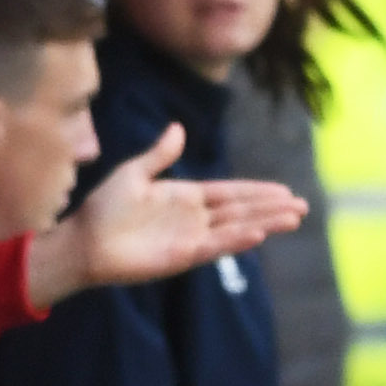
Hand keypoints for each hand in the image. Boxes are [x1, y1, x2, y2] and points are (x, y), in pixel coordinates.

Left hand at [25, 123, 305, 309]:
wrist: (82, 240)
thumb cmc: (103, 207)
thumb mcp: (134, 172)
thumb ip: (160, 154)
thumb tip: (179, 129)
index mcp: (186, 197)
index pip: (231, 192)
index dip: (258, 191)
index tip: (284, 190)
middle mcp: (194, 219)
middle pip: (242, 211)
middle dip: (272, 208)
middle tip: (302, 206)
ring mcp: (191, 239)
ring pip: (237, 228)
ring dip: (266, 223)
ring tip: (293, 219)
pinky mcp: (182, 257)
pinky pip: (216, 247)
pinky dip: (238, 240)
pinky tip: (259, 233)